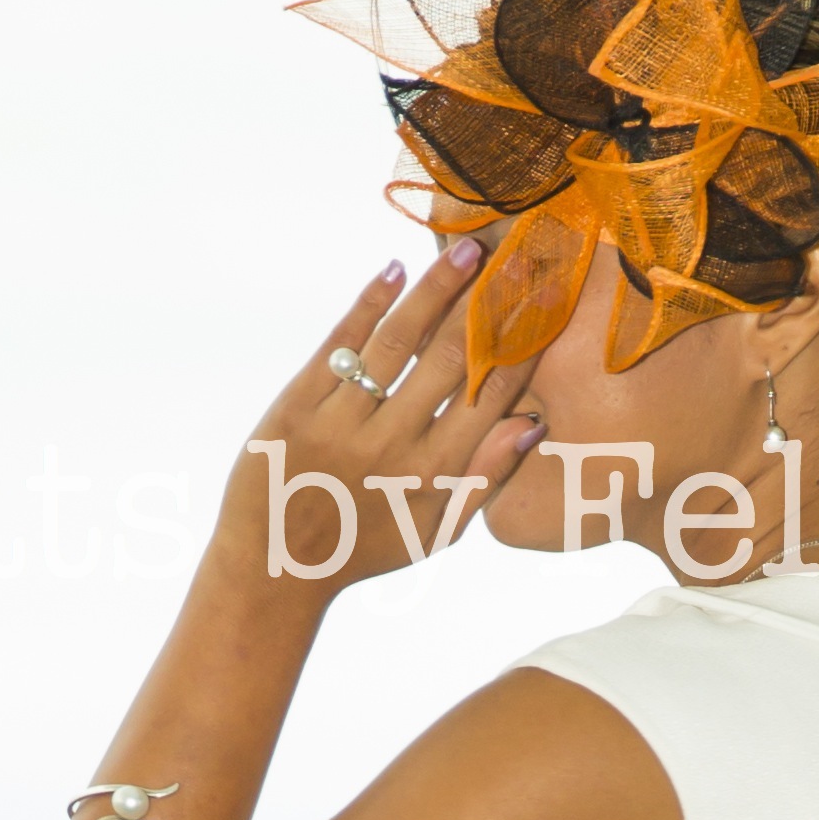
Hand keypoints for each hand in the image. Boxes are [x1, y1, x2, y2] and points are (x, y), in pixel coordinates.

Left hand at [210, 238, 542, 600]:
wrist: (272, 570)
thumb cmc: (366, 547)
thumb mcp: (436, 530)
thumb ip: (485, 478)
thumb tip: (534, 422)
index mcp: (432, 475)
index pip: (491, 396)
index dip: (523, 344)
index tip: (546, 298)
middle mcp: (391, 445)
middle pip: (451, 358)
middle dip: (488, 303)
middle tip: (516, 258)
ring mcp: (341, 422)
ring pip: (398, 340)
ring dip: (436, 289)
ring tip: (466, 249)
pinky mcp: (296, 406)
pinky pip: (340, 344)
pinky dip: (368, 304)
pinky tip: (394, 269)